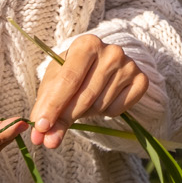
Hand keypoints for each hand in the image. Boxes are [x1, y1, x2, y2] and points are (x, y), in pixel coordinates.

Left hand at [28, 33, 151, 149]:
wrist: (100, 64)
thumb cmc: (72, 73)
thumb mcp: (54, 83)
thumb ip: (46, 108)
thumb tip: (44, 139)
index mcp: (87, 43)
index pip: (69, 79)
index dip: (53, 106)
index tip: (40, 127)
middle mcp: (112, 51)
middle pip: (85, 96)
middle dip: (66, 117)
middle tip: (50, 135)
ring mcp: (129, 65)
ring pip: (100, 105)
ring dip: (85, 113)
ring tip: (83, 103)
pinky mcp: (141, 80)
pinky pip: (117, 109)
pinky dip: (105, 113)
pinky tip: (102, 100)